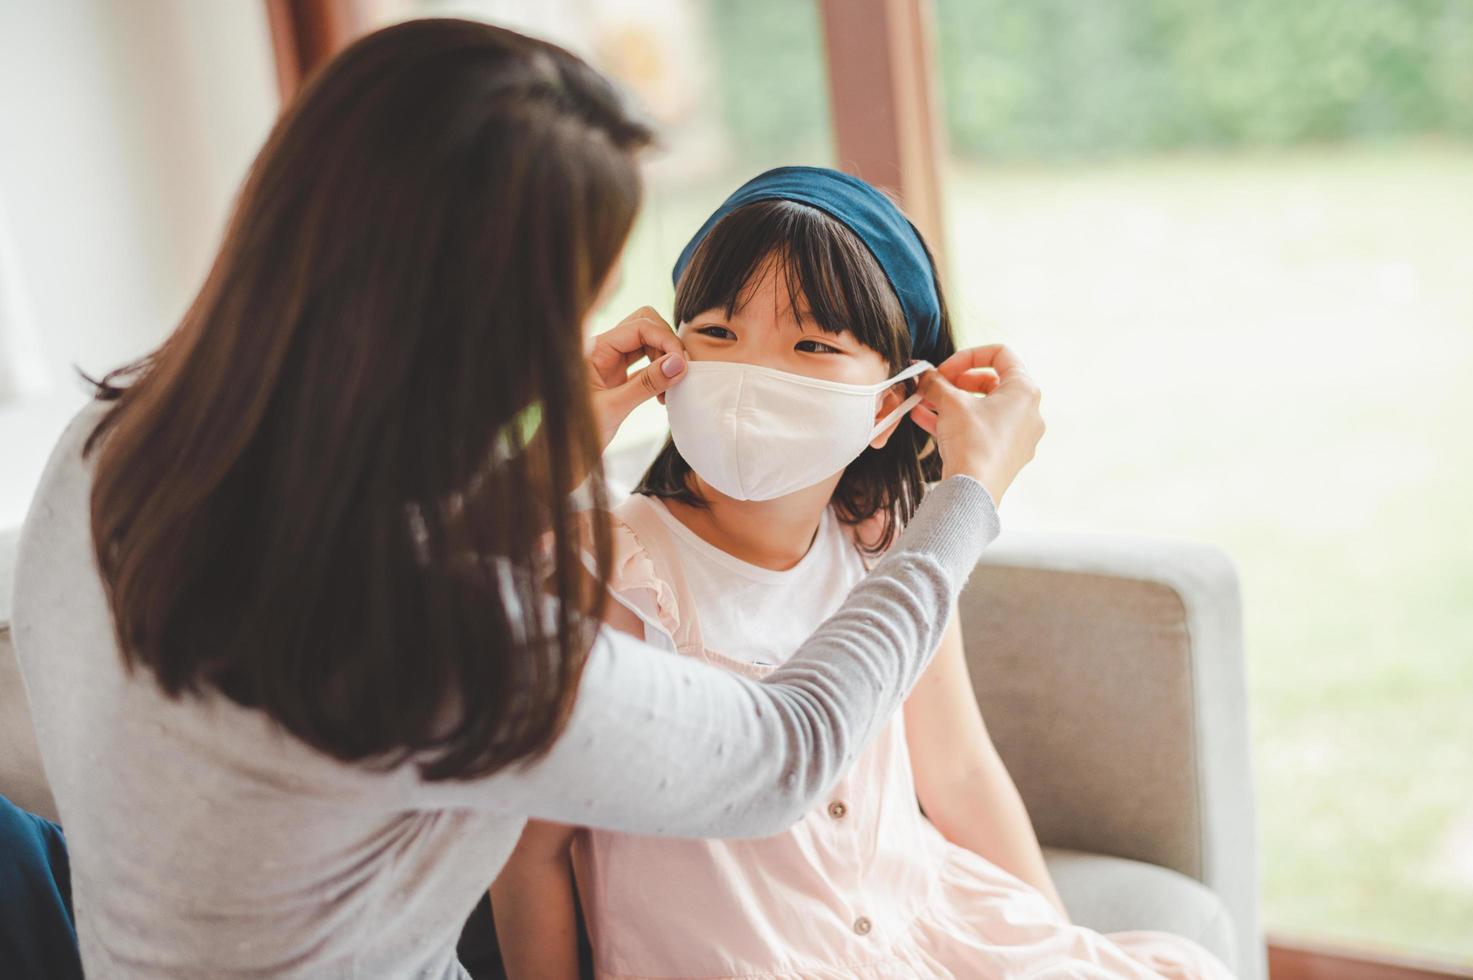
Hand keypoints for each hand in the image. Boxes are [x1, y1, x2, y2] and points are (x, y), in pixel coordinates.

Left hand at [586, 306, 687, 448]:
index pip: (640, 326)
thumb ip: (646, 384)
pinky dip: (658, 374)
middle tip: (678, 372)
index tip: (682, 364)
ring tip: (669, 390)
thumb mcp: (614, 408)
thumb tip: (678, 363)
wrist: (563, 455)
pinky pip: (644, 364)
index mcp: (595, 349)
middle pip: (645, 326)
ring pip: (647, 343)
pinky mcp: (616, 377)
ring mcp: (610, 362)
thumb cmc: (577, 432)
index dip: (666, 340)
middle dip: (666, 344)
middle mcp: (603, 349)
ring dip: (664, 360)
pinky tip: (662, 395)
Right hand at [909, 345, 1043, 504]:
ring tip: (923, 403)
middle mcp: (1029, 412)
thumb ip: (935, 382)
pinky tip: (925, 420)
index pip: (1000, 355)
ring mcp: (1019, 436)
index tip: (944, 369)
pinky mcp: (1007, 456)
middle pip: (990, 382)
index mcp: (1025, 391)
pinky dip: (957, 422)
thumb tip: (924, 375)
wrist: (973, 491)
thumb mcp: (949, 402)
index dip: (967, 356)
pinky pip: (981, 430)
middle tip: (935, 386)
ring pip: (982, 408)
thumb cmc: (972, 443)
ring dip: (951, 402)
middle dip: (956, 382)